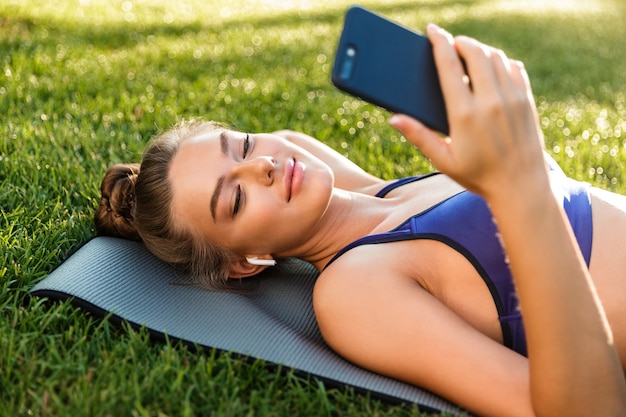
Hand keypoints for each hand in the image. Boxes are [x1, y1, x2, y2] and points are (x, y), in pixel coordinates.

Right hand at [390, 24, 546, 200]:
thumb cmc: (478, 176)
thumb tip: (394, 118)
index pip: (449, 65)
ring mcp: (512, 98)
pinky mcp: (526, 100)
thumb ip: (418, 136)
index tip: (432, 30)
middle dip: (461, 41)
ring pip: (495, 56)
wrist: (521, 187)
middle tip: (451, 43)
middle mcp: (490, 101)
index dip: (439, 42)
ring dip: (480, 49)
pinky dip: (500, 61)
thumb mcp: (443, 160)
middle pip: (475, 52)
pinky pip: (514, 67)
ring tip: (469, 54)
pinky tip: (491, 68)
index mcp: (464, 115)